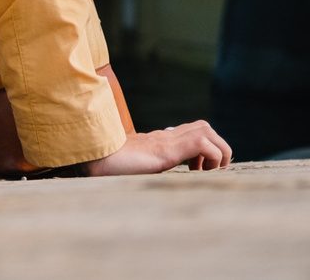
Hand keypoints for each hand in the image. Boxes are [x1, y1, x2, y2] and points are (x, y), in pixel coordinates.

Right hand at [83, 121, 232, 174]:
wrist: (92, 159)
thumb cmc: (105, 167)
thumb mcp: (130, 169)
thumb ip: (140, 167)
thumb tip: (136, 182)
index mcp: (158, 141)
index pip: (191, 132)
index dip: (203, 149)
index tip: (197, 171)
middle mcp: (165, 136)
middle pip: (204, 127)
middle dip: (216, 148)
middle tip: (208, 172)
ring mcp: (166, 140)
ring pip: (208, 131)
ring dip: (217, 151)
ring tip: (207, 173)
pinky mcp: (167, 148)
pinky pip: (203, 144)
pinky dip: (210, 157)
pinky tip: (196, 172)